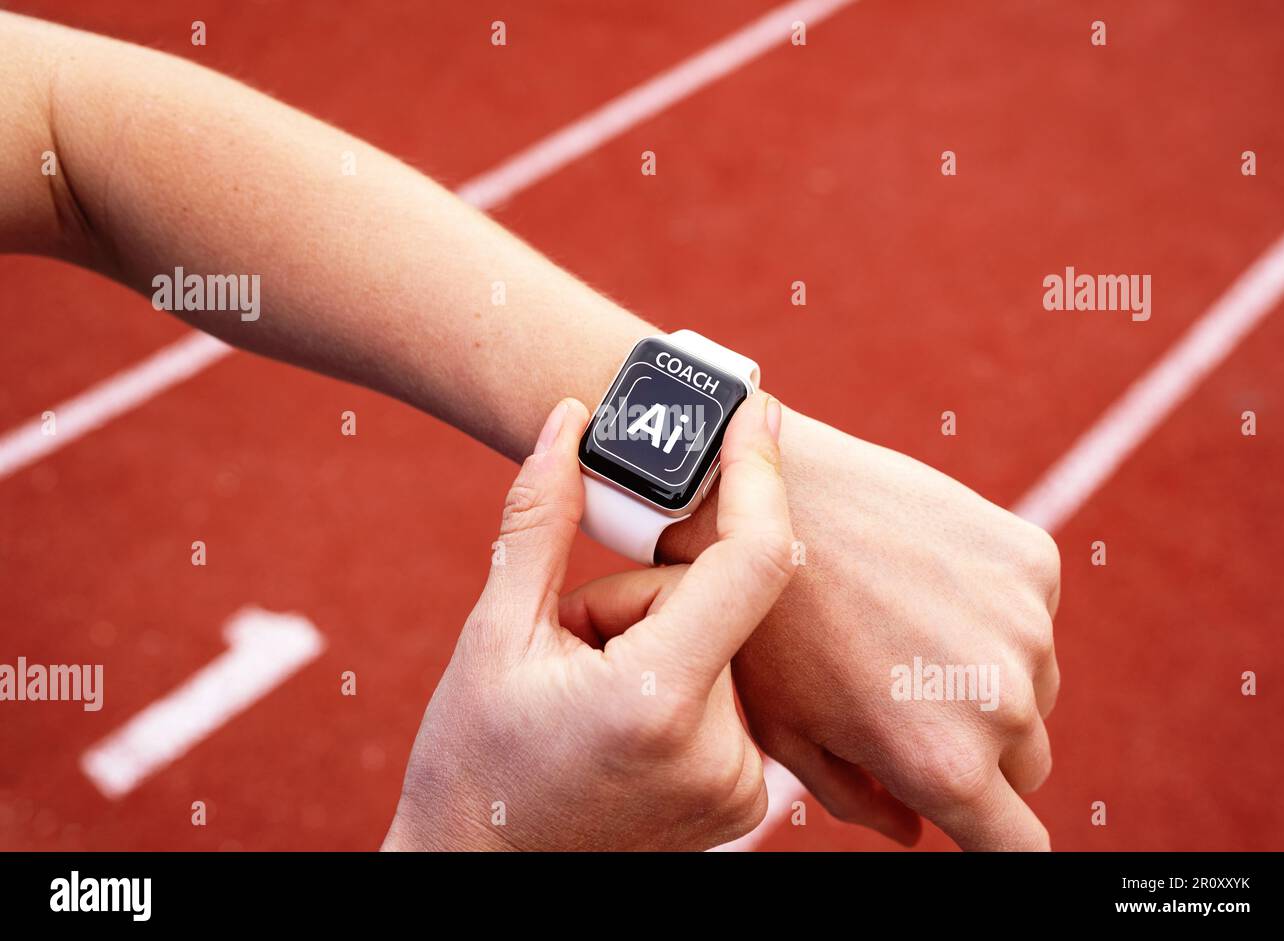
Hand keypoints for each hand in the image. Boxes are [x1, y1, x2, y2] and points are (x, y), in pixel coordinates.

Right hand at [383, 393, 794, 850]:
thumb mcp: (494, 635)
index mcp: (658, 703)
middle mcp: (721, 754)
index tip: (752, 415)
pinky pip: (729, 690)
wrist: (481, 876)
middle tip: (572, 644)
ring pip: (720, 642)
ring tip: (588, 692)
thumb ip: (539, 520)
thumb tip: (569, 419)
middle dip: (642, 595)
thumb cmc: (473, 763)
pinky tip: (620, 714)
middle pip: (713, 600)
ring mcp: (741, 786)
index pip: (751, 564)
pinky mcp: (745, 799)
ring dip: (657, 639)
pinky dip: (677, 677)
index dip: (757, 477)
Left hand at [662, 410, 1060, 850]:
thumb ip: (855, 797)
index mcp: (943, 762)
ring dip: (990, 673)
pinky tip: (922, 574)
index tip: (974, 820)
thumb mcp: (786, 731)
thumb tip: (913, 827)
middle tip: (907, 694)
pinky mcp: (1032, 558)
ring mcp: (1026, 623)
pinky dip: (994, 605)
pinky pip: (1032, 612)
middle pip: (1026, 763)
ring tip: (905, 624)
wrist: (767, 492)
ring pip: (1034, 686)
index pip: (1018, 848)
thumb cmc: (758, 624)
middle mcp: (1002, 701)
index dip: (994, 841)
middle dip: (981, 747)